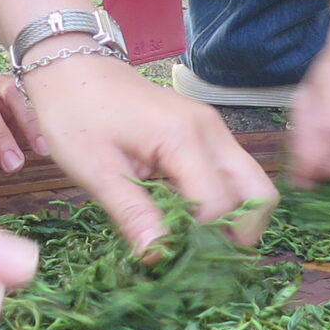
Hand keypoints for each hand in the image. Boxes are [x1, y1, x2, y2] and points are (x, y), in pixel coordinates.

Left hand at [19, 52, 273, 250]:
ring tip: (195, 243)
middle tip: (204, 259)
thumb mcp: (95, 170)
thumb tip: (159, 256)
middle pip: (258, 192)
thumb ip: (132, 213)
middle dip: (240, 233)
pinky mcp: (205, 132)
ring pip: (250, 183)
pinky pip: (230, 172)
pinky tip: (188, 218)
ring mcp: (212, 129)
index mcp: (184, 138)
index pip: (218, 205)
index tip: (176, 263)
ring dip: (233, 217)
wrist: (71, 66)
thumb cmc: (76, 113)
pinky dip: (221, 201)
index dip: (203, 241)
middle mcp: (210, 131)